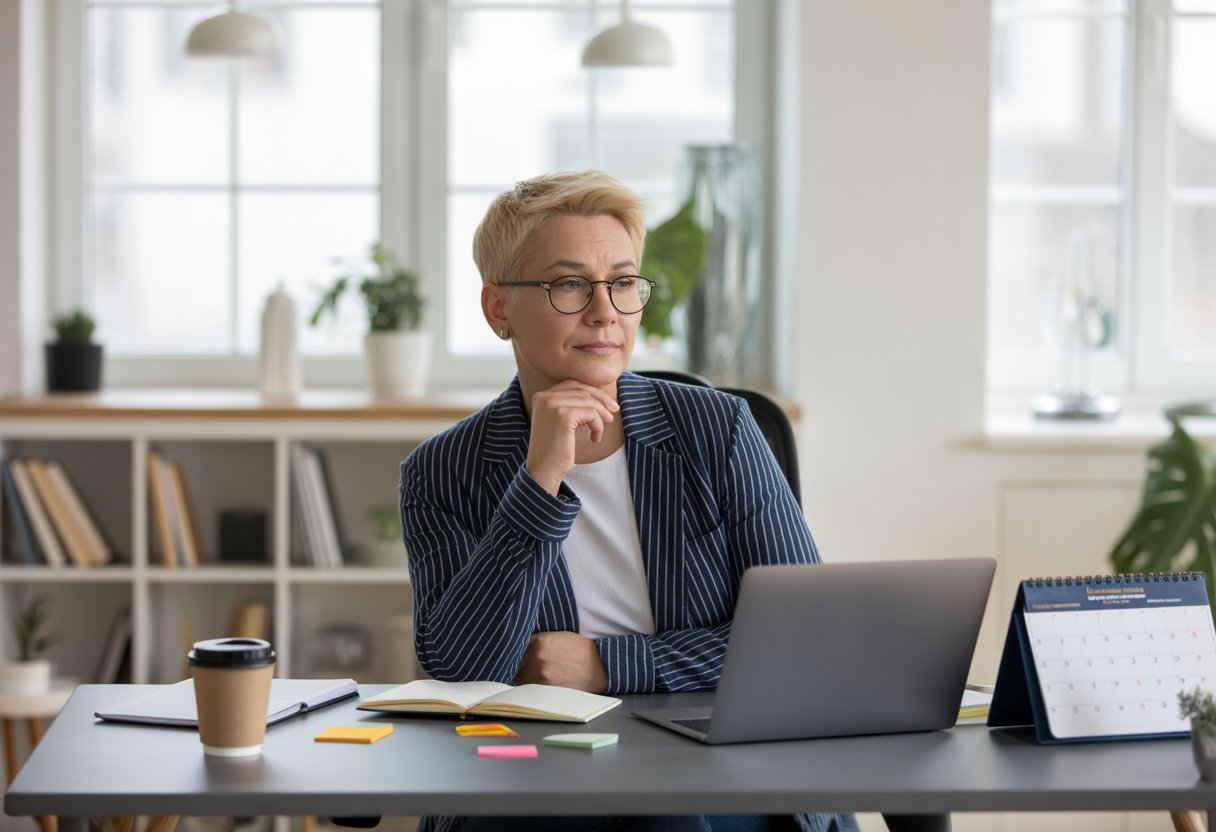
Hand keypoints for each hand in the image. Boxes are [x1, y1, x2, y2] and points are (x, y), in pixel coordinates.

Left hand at [514, 631, 607, 692]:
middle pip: (515, 665)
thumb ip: (536, 642)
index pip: (515, 648)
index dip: (515, 653)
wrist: (599, 665)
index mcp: (540, 641)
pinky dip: (531, 688)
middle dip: (519, 666)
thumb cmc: (580, 650)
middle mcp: (538, 658)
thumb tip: (518, 649)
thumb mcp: (556, 637)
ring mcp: (541, 675)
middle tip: (528, 667)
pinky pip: (529, 690)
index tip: (515, 656)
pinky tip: (542, 683)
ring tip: (538, 675)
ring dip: (524, 678)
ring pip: (519, 679)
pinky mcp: (546, 689)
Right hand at [525, 380, 619, 494]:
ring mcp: (552, 405)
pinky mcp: (563, 416)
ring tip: (603, 428)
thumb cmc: (555, 449)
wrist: (544, 470)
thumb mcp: (560, 422)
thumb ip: (571, 406)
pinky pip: (591, 413)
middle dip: (601, 399)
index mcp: (542, 396)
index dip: (593, 392)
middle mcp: (544, 397)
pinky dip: (597, 425)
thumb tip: (599, 396)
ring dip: (601, 415)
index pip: (573, 384)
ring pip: (588, 401)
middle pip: (582, 390)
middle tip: (614, 411)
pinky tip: (595, 438)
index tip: (607, 403)